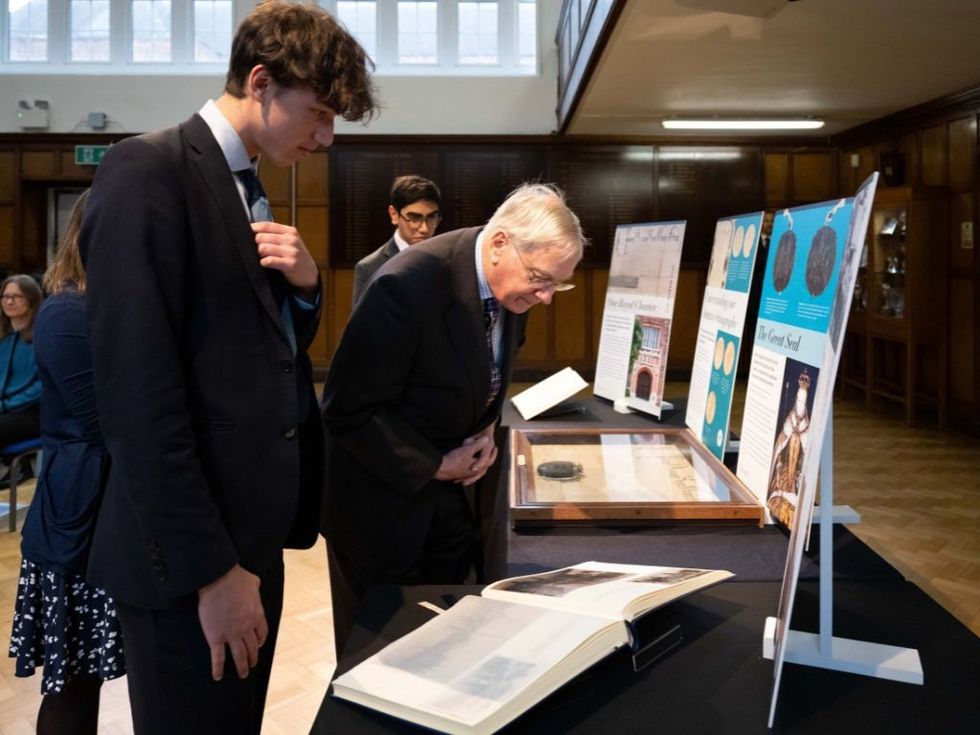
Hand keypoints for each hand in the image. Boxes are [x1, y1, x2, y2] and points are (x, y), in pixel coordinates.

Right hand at [197, 565, 267, 680]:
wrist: (218, 580)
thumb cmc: (236, 578)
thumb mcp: (253, 581)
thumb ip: (256, 588)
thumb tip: (255, 585)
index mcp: (257, 615)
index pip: (262, 634)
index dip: (260, 642)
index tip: (258, 645)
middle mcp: (247, 628)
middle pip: (252, 648)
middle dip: (252, 658)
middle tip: (251, 665)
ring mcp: (232, 635)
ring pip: (239, 656)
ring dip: (242, 667)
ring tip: (242, 674)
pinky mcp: (216, 638)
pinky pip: (218, 658)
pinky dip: (218, 669)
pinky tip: (218, 676)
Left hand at [251, 221, 317, 297]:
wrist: (309, 274)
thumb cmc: (295, 256)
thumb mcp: (290, 241)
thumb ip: (275, 235)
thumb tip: (252, 230)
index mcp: (290, 231)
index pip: (265, 225)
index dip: (253, 229)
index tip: (247, 233)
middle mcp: (291, 240)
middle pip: (261, 237)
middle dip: (256, 244)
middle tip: (259, 250)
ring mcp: (291, 252)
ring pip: (263, 248)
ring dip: (260, 254)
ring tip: (263, 257)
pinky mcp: (290, 264)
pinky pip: (269, 260)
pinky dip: (264, 262)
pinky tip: (266, 263)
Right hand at [434, 425, 497, 484]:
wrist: (441, 469)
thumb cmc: (454, 460)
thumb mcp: (467, 449)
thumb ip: (478, 444)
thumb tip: (486, 439)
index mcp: (478, 467)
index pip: (489, 461)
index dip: (493, 454)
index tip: (495, 448)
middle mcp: (473, 473)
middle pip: (484, 468)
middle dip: (487, 461)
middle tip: (490, 454)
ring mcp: (466, 475)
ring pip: (476, 472)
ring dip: (480, 468)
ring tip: (481, 463)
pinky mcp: (459, 475)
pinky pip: (468, 474)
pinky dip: (471, 471)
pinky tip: (468, 469)